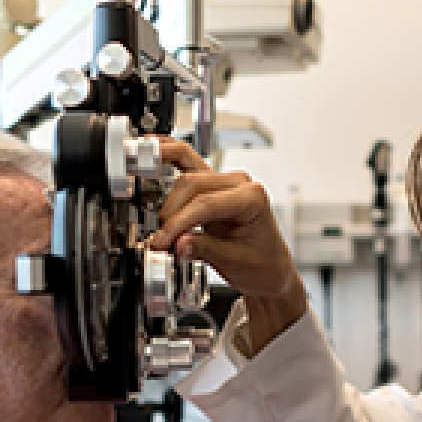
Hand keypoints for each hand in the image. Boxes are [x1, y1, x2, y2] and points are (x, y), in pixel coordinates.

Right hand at [151, 140, 306, 352]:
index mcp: (252, 197)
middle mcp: (239, 183)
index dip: (180, 222)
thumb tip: (178, 243)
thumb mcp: (235, 262)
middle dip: (171, 214)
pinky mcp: (210, 185)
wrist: (270, 269)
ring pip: (185, 175)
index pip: (206, 203)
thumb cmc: (262, 265)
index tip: (164, 241)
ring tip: (159, 229)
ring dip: (167, 202)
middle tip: (160, 241)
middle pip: (192, 185)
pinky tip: (151, 151)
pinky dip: (167, 158)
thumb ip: (205, 250)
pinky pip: (185, 164)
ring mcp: (224, 181)